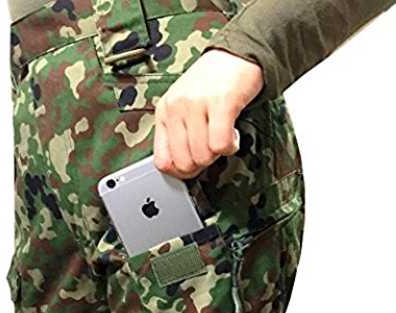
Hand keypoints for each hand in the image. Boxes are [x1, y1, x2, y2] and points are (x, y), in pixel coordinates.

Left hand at [153, 48, 263, 178]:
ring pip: (202, 155)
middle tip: (211, 149)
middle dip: (202, 163)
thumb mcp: (183, 107)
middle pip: (184, 163)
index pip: (162, 161)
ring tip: (223, 137)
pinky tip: (232, 135)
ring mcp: (197, 104)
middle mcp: (176, 107)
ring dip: (217, 154)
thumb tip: (179, 169)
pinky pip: (220, 144)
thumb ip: (177, 135)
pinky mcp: (221, 102)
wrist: (237, 53)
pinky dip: (230, 147)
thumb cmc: (211, 84)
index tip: (193, 167)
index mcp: (164, 111)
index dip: (180, 172)